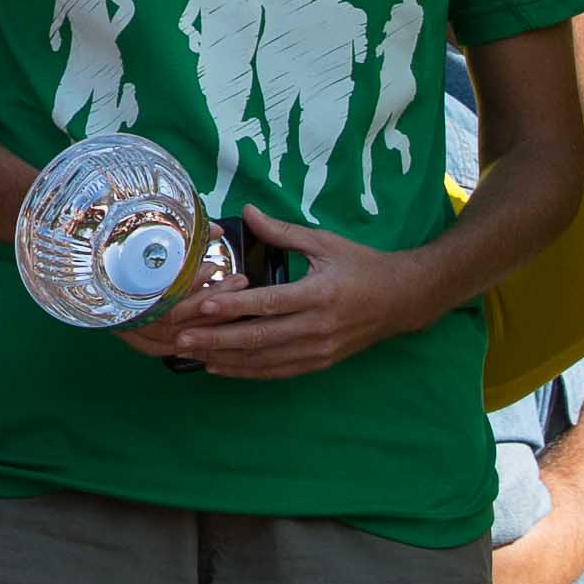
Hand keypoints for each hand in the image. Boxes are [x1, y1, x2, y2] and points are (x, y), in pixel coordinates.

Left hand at [158, 210, 441, 379]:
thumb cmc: (361, 265)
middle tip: (181, 338)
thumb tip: (247, 212)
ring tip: (191, 355)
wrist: (402, 299)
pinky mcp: (319, 363)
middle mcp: (318, 327)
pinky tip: (220, 367)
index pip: (270, 303)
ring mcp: (319, 349)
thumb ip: (283, 232)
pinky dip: (247, 372)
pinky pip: (277, 371)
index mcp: (319, 294)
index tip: (204, 306)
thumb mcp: (324, 242)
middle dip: (218, 339)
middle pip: (260, 338)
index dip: (235, 306)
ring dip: (226, 359)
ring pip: (264, 360)